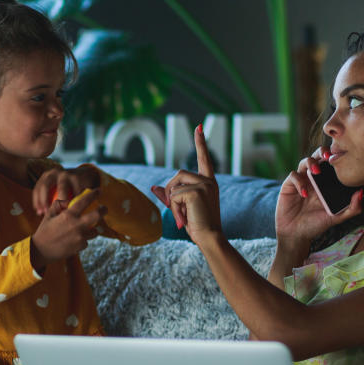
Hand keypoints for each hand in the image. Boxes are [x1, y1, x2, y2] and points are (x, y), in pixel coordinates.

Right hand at [31, 189, 105, 270]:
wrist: (41, 251)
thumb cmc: (44, 231)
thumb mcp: (49, 214)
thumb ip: (59, 205)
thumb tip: (69, 201)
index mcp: (68, 215)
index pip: (84, 201)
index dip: (93, 194)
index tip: (98, 190)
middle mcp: (76, 225)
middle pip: (97, 216)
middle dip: (103, 210)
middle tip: (104, 208)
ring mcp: (80, 237)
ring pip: (94, 231)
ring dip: (92, 229)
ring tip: (84, 229)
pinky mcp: (80, 247)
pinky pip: (86, 241)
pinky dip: (82, 240)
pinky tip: (73, 240)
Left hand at [32, 165, 99, 215]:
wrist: (85, 176)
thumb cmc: (68, 188)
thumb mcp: (56, 190)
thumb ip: (49, 199)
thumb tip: (39, 213)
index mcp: (46, 176)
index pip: (37, 189)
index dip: (36, 201)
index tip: (39, 213)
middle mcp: (54, 173)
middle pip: (45, 186)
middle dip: (44, 200)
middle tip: (47, 213)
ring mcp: (65, 173)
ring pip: (61, 189)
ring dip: (61, 201)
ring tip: (62, 212)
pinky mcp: (76, 176)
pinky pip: (72, 190)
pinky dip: (73, 200)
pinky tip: (74, 209)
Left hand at [151, 125, 221, 245]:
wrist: (209, 238)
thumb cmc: (198, 225)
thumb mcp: (181, 208)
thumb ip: (170, 196)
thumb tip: (154, 188)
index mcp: (208, 182)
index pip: (204, 159)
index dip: (200, 143)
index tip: (199, 126)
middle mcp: (209, 181)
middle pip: (178, 174)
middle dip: (171, 191)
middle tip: (178, 211)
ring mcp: (205, 185)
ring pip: (175, 184)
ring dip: (173, 201)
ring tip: (183, 215)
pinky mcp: (197, 191)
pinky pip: (175, 195)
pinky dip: (175, 208)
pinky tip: (184, 217)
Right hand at [275, 148, 363, 248]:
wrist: (296, 235)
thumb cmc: (316, 225)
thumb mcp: (336, 218)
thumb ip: (352, 209)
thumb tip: (362, 193)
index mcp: (326, 183)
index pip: (331, 164)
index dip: (336, 157)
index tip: (343, 157)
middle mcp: (313, 179)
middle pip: (317, 156)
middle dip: (322, 152)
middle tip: (329, 155)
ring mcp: (301, 181)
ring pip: (304, 162)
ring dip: (310, 162)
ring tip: (316, 171)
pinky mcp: (289, 186)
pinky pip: (293, 176)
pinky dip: (299, 181)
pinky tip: (304, 194)